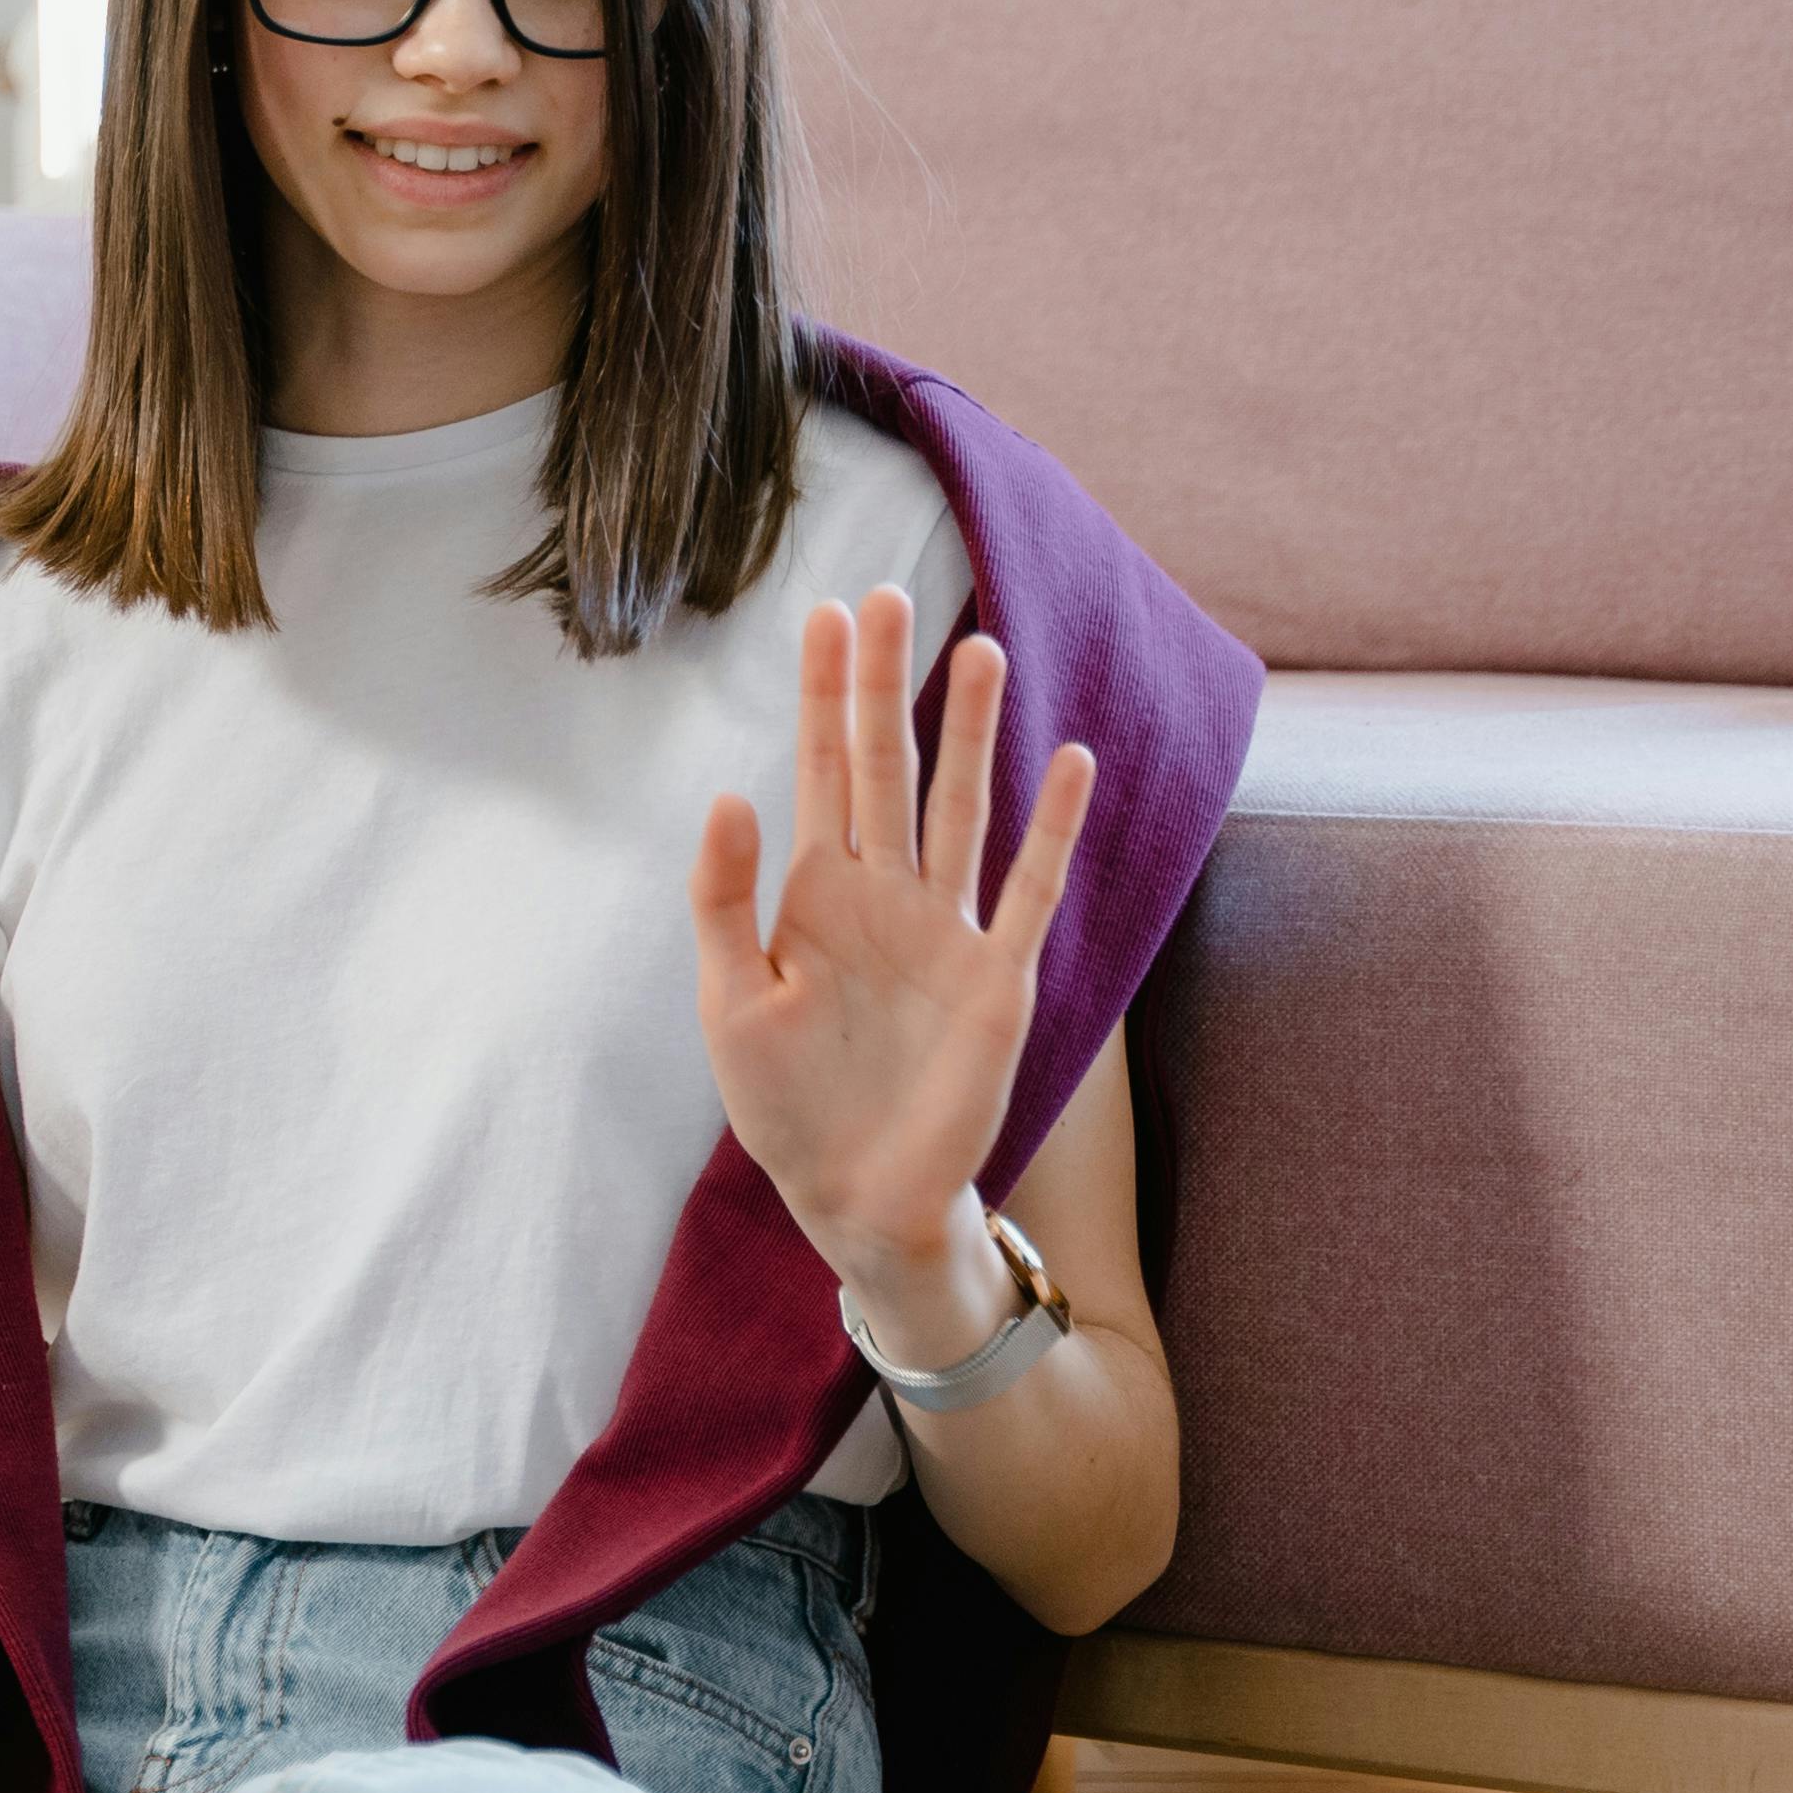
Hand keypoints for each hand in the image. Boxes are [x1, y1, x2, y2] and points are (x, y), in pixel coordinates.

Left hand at [687, 590, 1097, 1341]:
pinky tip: (1068, 760)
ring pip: (962, 810)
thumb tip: (729, 794)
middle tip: (888, 593)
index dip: (822, 694)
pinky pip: (1030, 892)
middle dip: (885, 684)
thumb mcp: (730, 1004)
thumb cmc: (786, 1105)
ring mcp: (947, 930)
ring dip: (971, 733)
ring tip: (978, 649)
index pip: (819, 770)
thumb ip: (724, 902)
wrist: (856, 1198)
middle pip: (887, 766)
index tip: (824, 614)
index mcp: (814, 895)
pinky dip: (1051, 830)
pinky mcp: (998, 979)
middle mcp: (886, 895)